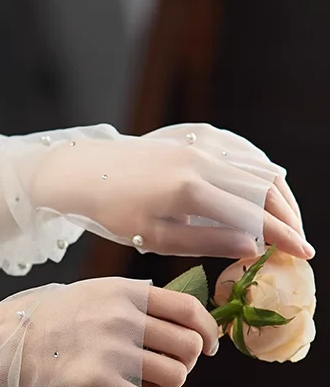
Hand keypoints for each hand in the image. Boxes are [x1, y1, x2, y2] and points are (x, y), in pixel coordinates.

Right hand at [0, 279, 217, 386]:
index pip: (188, 309)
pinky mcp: (101, 384)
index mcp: (125, 293)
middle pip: (189, 346)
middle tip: (169, 371)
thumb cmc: (47, 320)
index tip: (210, 347)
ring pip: (176, 376)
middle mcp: (124, 319)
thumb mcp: (91, 293)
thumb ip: (131, 302)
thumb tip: (174, 322)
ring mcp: (113, 352)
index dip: (209, 330)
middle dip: (187, 363)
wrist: (7, 344)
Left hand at [31, 123, 311, 259]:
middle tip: (297, 242)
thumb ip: (204, 242)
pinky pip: (243, 151)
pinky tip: (266, 191)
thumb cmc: (113, 212)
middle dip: (288, 216)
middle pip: (265, 187)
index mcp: (190, 190)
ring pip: (259, 166)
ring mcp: (203, 141)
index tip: (301, 254)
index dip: (282, 235)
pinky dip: (261, 171)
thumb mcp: (154, 237)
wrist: (85, 172)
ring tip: (285, 223)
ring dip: (278, 195)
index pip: (252, 214)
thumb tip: (251, 248)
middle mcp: (203, 159)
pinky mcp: (199, 133)